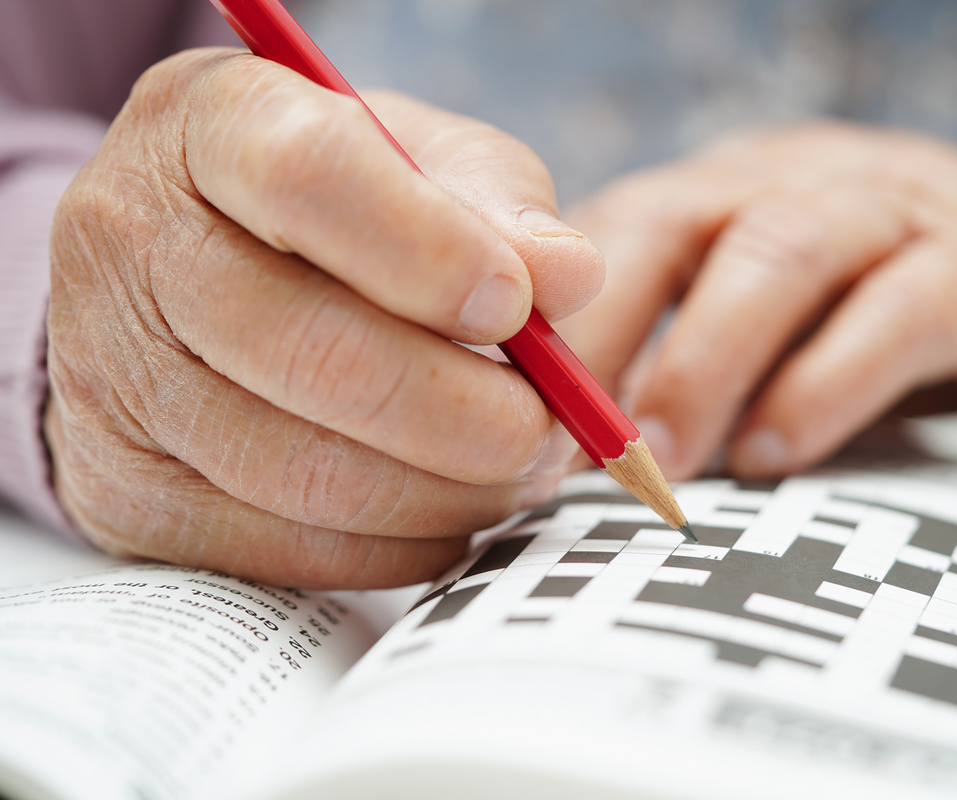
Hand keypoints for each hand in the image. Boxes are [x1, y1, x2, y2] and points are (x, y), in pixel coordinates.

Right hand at [45, 49, 602, 587]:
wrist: (187, 279)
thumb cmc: (338, 206)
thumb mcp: (417, 158)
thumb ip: (496, 200)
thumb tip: (568, 277)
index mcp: (209, 125)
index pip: (311, 176)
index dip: (433, 253)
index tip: (518, 306)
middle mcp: (130, 243)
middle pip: (317, 353)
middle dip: (470, 413)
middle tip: (549, 430)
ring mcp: (110, 377)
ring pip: (310, 474)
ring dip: (450, 492)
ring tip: (513, 470)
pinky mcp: (125, 492)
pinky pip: (292, 551)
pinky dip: (401, 544)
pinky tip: (445, 507)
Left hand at [557, 123, 956, 478]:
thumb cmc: (865, 320)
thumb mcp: (762, 330)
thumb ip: (676, 368)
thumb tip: (565, 459)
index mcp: (721, 196)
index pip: (611, 233)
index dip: (556, 324)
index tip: (509, 419)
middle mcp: (793, 183)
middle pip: (678, 222)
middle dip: (610, 331)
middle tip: (568, 438)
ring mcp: (892, 210)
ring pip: (782, 253)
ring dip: (708, 359)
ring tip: (667, 457)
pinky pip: (899, 312)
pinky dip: (827, 385)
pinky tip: (779, 453)